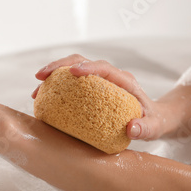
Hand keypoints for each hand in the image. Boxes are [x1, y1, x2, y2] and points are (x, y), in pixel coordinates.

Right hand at [32, 54, 164, 140]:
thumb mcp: (154, 127)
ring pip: (73, 68)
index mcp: (124, 80)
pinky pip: (72, 82)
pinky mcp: (93, 87)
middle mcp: (110, 76)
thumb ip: (146, 129)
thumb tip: (132, 129)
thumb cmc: (153, 121)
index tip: (72, 72)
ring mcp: (100, 80)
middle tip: (40, 77)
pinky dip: (57, 86)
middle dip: (60, 66)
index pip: (104, 68)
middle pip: (82, 61)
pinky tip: (43, 98)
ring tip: (37, 90)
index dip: (87, 67)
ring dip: (53, 74)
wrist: (154, 116)